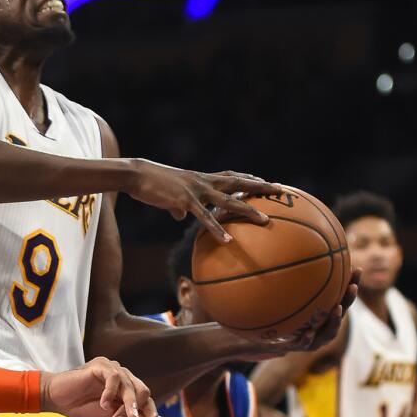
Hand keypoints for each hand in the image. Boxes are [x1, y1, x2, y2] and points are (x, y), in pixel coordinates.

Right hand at [41, 357, 157, 416]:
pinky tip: (103, 403)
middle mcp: (122, 376)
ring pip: (130, 385)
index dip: (150, 410)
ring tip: (113, 416)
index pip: (144, 398)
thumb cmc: (81, 408)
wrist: (58, 400)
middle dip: (135, 408)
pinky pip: (114, 377)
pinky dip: (111, 393)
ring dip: (125, 403)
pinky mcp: (101, 365)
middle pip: (142, 390)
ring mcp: (112, 368)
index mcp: (125, 388)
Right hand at [125, 159, 281, 241]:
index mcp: (200, 178)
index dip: (247, 178)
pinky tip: (228, 241)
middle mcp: (203, 181)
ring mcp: (196, 190)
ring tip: (265, 220)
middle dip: (260, 186)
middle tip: (281, 190)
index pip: (230, 175)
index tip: (263, 180)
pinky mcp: (185, 201)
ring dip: (248, 210)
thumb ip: (177, 206)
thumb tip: (180, 217)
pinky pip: (205, 218)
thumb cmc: (150, 183)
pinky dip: (217, 230)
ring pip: (228, 200)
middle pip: (238, 183)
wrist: (136, 175)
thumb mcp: (168, 194)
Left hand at [249, 269, 360, 358]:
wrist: (276, 341)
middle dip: (349, 299)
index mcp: (328, 313)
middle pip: (342, 312)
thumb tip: (302, 255)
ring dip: (335, 320)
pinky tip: (308, 333)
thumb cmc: (290, 317)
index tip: (357, 269)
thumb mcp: (296, 299)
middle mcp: (326, 326)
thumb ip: (302, 284)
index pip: (344, 297)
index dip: (352, 285)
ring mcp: (317, 338)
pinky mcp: (303, 347)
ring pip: (329, 331)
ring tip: (337, 309)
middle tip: (353, 287)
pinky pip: (306, 343)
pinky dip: (308, 338)